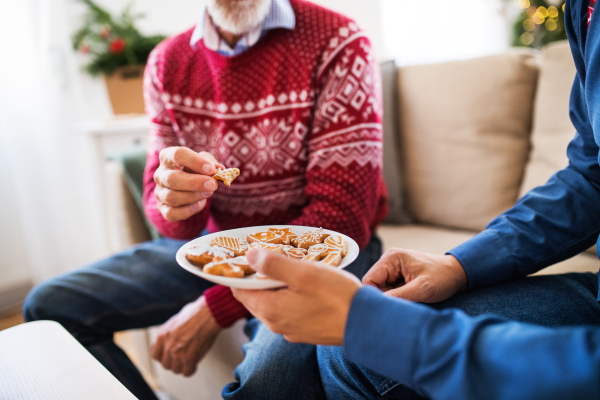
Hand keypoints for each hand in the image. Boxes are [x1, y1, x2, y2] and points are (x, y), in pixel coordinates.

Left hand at [151, 296, 220, 375]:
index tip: (170, 356)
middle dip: (175, 362)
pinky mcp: (189, 358)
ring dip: (183, 367)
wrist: (208, 314)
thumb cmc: (196, 313)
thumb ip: (171, 333)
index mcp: (162, 335)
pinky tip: (195, 364)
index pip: (155, 355)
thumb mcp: (176, 320)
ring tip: (190, 360)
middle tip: (183, 359)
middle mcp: (167, 345)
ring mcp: (177, 353)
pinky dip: (191, 369)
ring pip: (176, 370)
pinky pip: (187, 372)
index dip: (163, 357)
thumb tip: (172, 338)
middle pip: (166, 365)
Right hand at [154, 147, 224, 221]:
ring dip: (193, 196)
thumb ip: (212, 164)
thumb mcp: (205, 163)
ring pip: (171, 197)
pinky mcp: (163, 208)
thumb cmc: (197, 171)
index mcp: (168, 157)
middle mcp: (160, 174)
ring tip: (208, 193)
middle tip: (213, 185)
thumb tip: (219, 169)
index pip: (178, 155)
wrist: (190, 187)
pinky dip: (186, 211)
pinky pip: (171, 213)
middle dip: (194, 183)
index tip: (211, 169)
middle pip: (172, 178)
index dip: (195, 162)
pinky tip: (197, 205)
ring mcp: (160, 192)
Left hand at [232, 249, 360, 345]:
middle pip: (256, 295)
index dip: (240, 270)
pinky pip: (290, 309)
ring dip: (277, 283)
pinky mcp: (306, 331)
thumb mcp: (303, 273)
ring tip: (290, 264)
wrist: (367, 325)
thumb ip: (273, 264)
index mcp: (270, 310)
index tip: (246, 253)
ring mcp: (291, 329)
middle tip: (270, 252)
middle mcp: (276, 324)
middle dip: (259, 275)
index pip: (240, 289)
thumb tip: (249, 256)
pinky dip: (291, 294)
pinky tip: (305, 282)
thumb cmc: (336, 297)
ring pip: (274, 301)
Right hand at [362, 249, 467, 302]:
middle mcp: (388, 261)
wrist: (458, 274)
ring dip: (392, 298)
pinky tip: (410, 298)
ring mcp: (393, 268)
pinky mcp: (398, 276)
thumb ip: (398, 296)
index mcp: (391, 258)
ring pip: (381, 289)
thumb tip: (378, 305)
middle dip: (385, 297)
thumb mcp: (421, 289)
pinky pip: (389, 290)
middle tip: (404, 303)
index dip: (375, 296)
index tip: (389, 307)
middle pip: (373, 285)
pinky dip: (397, 297)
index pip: (369, 281)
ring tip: (410, 299)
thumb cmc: (442, 277)